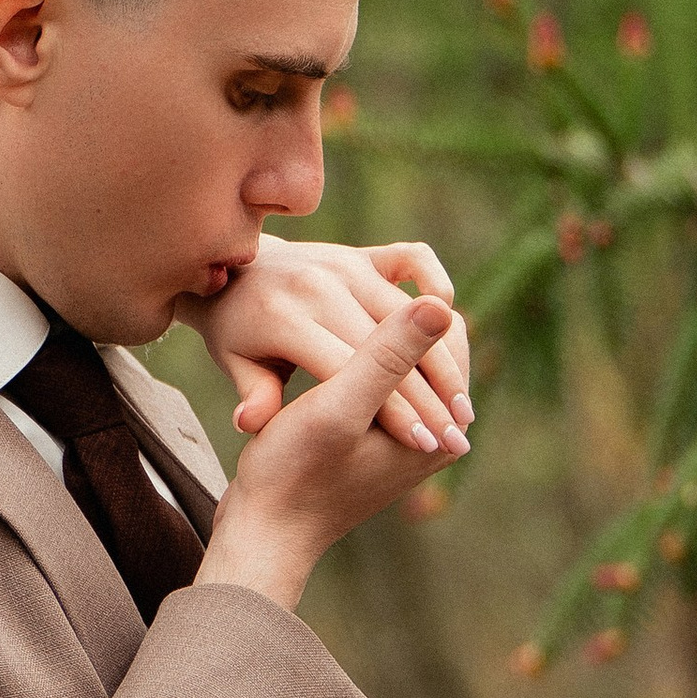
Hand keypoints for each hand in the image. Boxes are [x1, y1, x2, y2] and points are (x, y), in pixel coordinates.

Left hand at [192, 237, 472, 455]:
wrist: (234, 273)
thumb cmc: (236, 334)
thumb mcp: (233, 364)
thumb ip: (252, 394)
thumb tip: (251, 423)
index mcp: (283, 316)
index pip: (348, 369)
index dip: (390, 409)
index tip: (422, 446)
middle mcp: (319, 282)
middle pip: (386, 345)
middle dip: (426, 397)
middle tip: (454, 442)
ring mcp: (345, 262)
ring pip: (410, 314)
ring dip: (443, 362)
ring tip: (463, 412)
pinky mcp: (363, 251)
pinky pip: (416, 260)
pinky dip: (438, 288)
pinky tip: (452, 334)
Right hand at [198, 296, 469, 614]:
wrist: (265, 531)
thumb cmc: (295, 472)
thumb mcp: (338, 405)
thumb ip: (389, 356)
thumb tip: (440, 304)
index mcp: (441, 428)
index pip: (449, 334)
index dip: (409, 297)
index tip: (366, 275)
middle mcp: (437, 436)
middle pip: (431, 348)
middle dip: (396, 316)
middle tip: (352, 281)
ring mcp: (410, 441)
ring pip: (406, 364)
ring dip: (378, 335)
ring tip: (335, 305)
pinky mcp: (381, 443)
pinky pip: (385, 383)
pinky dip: (363, 357)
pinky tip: (327, 340)